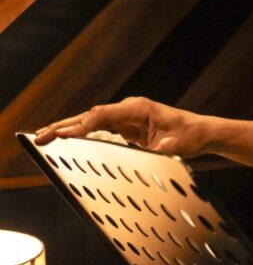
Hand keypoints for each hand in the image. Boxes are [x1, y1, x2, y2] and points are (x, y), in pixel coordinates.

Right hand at [34, 97, 208, 157]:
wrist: (200, 132)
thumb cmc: (190, 136)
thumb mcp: (176, 147)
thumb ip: (159, 151)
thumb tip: (148, 156)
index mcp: (138, 108)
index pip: (104, 116)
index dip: (82, 126)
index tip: (64, 135)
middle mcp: (129, 109)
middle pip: (90, 116)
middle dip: (64, 126)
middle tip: (40, 137)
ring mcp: (126, 116)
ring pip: (91, 122)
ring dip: (67, 129)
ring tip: (43, 137)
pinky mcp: (125, 126)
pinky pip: (98, 129)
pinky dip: (80, 133)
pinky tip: (64, 139)